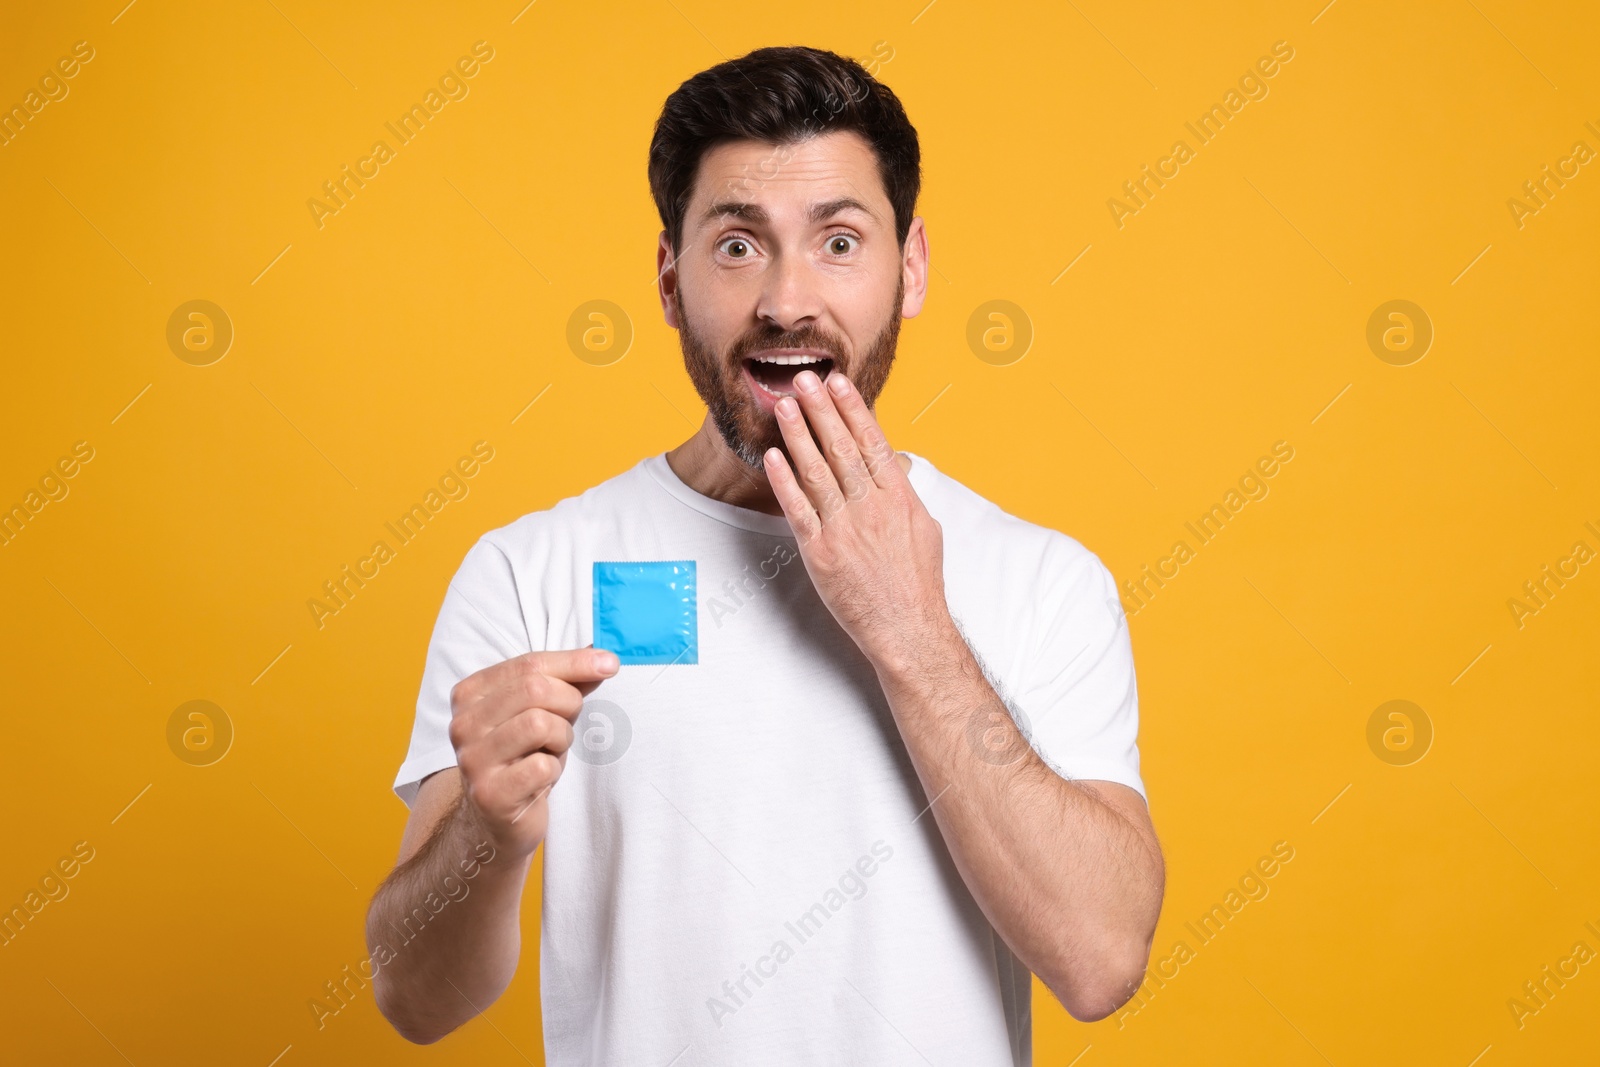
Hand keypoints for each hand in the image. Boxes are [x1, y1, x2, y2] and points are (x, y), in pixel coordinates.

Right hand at [447, 646, 618, 859]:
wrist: (499, 820)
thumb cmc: (524, 757)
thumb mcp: (543, 711)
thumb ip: (568, 682)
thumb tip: (604, 658)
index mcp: (470, 694)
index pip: (529, 664)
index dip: (574, 662)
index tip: (610, 663)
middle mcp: (463, 723)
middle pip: (535, 689)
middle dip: (568, 704)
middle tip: (567, 724)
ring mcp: (473, 759)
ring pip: (539, 724)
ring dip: (561, 739)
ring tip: (550, 752)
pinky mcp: (490, 793)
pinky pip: (542, 766)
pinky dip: (553, 770)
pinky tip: (541, 778)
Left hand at [764, 368, 951, 670]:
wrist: (908, 629)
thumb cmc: (918, 584)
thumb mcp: (925, 529)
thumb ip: (905, 495)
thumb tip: (896, 469)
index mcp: (899, 497)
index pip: (872, 442)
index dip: (853, 409)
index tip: (839, 383)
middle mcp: (872, 507)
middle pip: (842, 447)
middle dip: (821, 409)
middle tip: (803, 378)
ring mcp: (845, 529)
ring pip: (817, 471)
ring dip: (798, 434)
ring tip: (784, 404)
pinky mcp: (821, 553)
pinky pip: (798, 510)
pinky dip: (784, 481)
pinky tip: (773, 456)